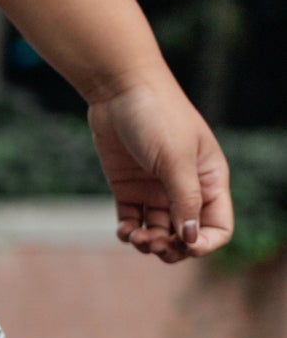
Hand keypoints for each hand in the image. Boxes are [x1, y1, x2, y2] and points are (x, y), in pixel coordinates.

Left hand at [88, 73, 233, 263]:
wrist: (120, 88)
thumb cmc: (157, 115)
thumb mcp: (176, 158)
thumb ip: (185, 199)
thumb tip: (191, 238)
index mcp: (209, 180)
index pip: (218, 227)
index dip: (204, 243)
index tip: (184, 243)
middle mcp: (185, 188)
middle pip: (186, 236)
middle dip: (172, 249)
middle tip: (153, 243)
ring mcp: (156, 189)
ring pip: (158, 233)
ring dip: (148, 244)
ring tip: (134, 237)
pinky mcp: (129, 188)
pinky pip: (133, 222)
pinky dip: (129, 233)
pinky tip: (124, 231)